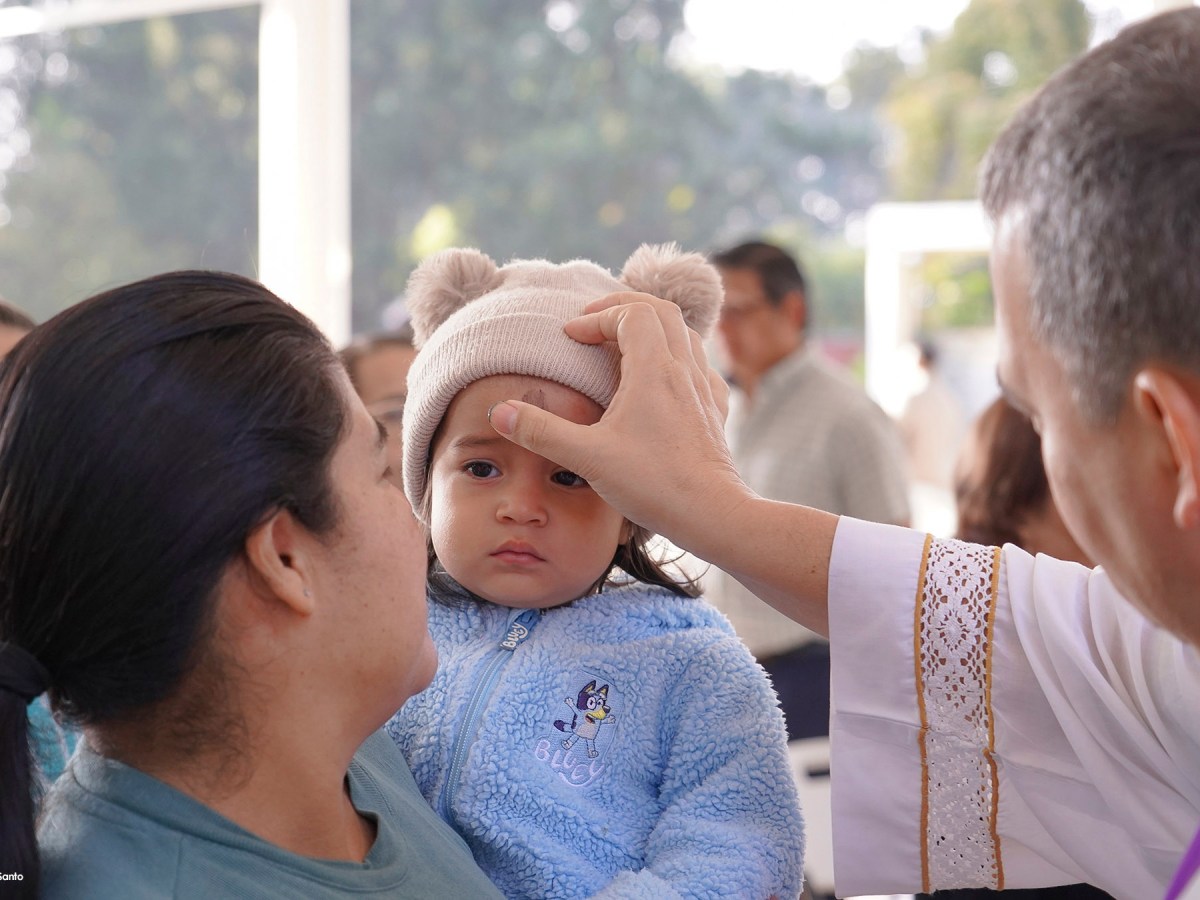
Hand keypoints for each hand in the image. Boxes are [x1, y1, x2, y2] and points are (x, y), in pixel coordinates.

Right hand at [487, 291, 750, 552]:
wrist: (712, 514)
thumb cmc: (653, 485)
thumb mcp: (587, 457)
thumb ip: (541, 432)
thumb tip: (500, 411)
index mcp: (654, 369)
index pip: (630, 314)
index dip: (597, 317)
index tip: (570, 336)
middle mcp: (684, 370)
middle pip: (661, 311)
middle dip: (624, 307)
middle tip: (592, 322)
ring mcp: (704, 388)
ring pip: (683, 333)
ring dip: (651, 326)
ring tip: (622, 343)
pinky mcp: (715, 410)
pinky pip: (698, 363)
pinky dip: (676, 354)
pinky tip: (663, 376)